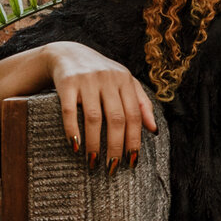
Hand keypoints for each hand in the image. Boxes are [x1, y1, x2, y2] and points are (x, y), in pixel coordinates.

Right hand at [48, 42, 156, 171]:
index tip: (132, 161)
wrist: (67, 53)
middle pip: (116, 119)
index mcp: (125, 80)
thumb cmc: (101, 74)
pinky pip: (69, 111)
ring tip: (93, 162)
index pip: (134, 115)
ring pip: (94, 118)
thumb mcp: (124, 82)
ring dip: (94, 144)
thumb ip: (140, 104)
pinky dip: (72, 130)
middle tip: (112, 167)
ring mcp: (87, 80)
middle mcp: (108, 79)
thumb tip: (154, 130)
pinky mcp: (67, 83)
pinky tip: (75, 146)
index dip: (134, 140)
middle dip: (116, 146)